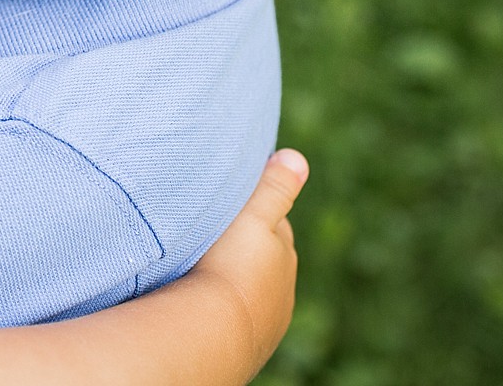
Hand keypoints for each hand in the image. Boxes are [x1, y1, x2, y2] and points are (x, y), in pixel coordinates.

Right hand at [191, 148, 309, 376]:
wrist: (212, 335)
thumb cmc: (227, 268)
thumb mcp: (252, 217)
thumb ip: (274, 189)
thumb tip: (298, 158)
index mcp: (283, 253)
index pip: (274, 223)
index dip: (254, 210)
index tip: (231, 203)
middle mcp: (282, 289)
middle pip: (264, 257)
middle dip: (245, 246)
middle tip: (212, 235)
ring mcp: (267, 319)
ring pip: (251, 288)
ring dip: (233, 278)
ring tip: (204, 269)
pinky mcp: (248, 344)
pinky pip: (237, 316)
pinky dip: (225, 305)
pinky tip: (205, 301)